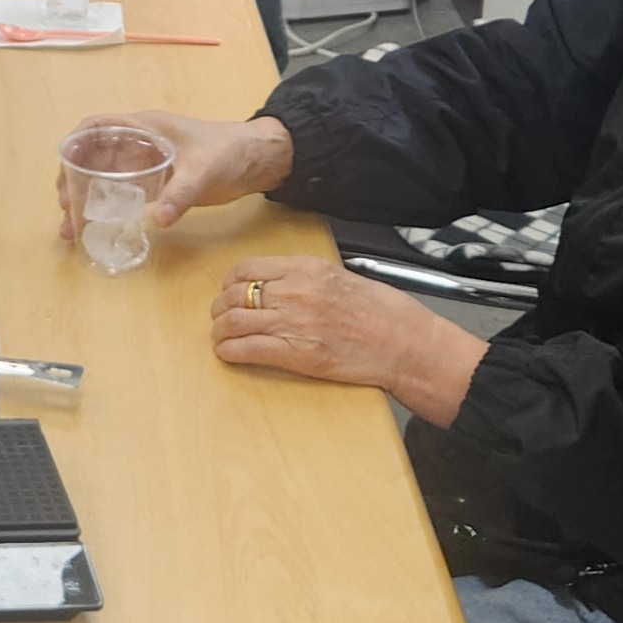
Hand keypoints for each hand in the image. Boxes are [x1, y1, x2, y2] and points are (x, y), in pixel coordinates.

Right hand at [55, 112, 290, 238]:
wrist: (257, 161)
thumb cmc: (230, 153)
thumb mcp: (204, 171)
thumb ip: (181, 194)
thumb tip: (159, 220)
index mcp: (144, 128)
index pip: (97, 127)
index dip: (76, 144)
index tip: (64, 168)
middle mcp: (138, 143)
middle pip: (93, 155)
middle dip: (73, 178)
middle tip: (67, 207)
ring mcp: (145, 163)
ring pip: (103, 176)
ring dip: (85, 197)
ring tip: (72, 226)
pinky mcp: (154, 182)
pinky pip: (121, 192)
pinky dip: (105, 208)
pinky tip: (96, 228)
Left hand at [209, 257, 488, 424]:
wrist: (403, 344)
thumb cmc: (380, 311)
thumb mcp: (341, 277)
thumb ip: (305, 277)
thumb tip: (276, 282)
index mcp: (306, 268)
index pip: (247, 268)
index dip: (230, 282)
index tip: (230, 291)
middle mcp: (295, 291)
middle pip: (234, 294)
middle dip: (220, 308)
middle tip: (220, 318)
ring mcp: (293, 322)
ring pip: (233, 322)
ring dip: (220, 331)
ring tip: (221, 338)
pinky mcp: (295, 354)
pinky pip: (246, 349)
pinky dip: (230, 352)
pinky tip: (229, 354)